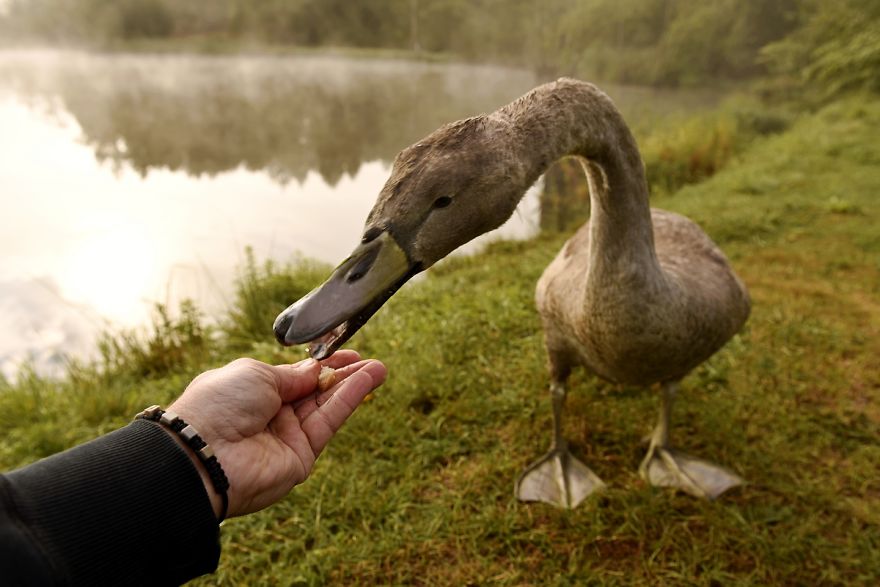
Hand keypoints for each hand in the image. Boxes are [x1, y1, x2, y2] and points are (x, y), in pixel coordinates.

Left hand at [168, 351, 385, 518]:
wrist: (204, 454)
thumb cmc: (219, 405)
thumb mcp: (256, 373)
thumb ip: (291, 373)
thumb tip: (315, 370)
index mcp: (253, 391)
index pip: (295, 376)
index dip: (321, 364)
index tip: (345, 351)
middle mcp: (272, 414)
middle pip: (315, 391)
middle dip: (343, 374)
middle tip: (369, 359)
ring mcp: (288, 436)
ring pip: (327, 405)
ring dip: (353, 385)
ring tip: (379, 367)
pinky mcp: (302, 456)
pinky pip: (329, 422)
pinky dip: (349, 400)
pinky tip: (367, 381)